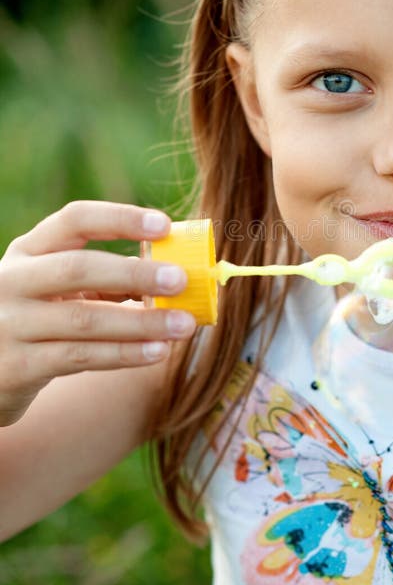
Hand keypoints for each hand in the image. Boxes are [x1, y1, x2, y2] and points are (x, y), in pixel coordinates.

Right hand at [0, 201, 195, 425]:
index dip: (120, 218)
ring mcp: (10, 325)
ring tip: (184, 324)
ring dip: (141, 323)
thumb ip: (102, 280)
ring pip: (85, 319)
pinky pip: (80, 357)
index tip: (165, 225)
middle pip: (78, 268)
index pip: (74, 220)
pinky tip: (158, 352)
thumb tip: (170, 275)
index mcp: (27, 251)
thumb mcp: (54, 289)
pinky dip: (124, 354)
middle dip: (135, 273)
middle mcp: (11, 281)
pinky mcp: (17, 366)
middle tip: (182, 279)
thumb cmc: (35, 322)